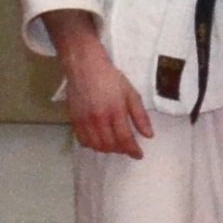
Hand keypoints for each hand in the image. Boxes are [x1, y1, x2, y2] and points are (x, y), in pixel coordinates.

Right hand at [50, 24, 152, 160]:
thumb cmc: (110, 78)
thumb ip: (140, 115)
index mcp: (115, 111)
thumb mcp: (131, 93)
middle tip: (127, 148)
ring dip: (107, 149)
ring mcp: (84, 120)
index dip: (133, 150)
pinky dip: (92, 145)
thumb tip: (148, 134)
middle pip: (110, 145)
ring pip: (96, 145)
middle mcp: (98, 119)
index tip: (138, 155)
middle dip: (121, 150)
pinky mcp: (73, 120)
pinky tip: (99, 140)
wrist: (84, 67)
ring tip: (115, 145)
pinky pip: (82, 140)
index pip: (125, 138)